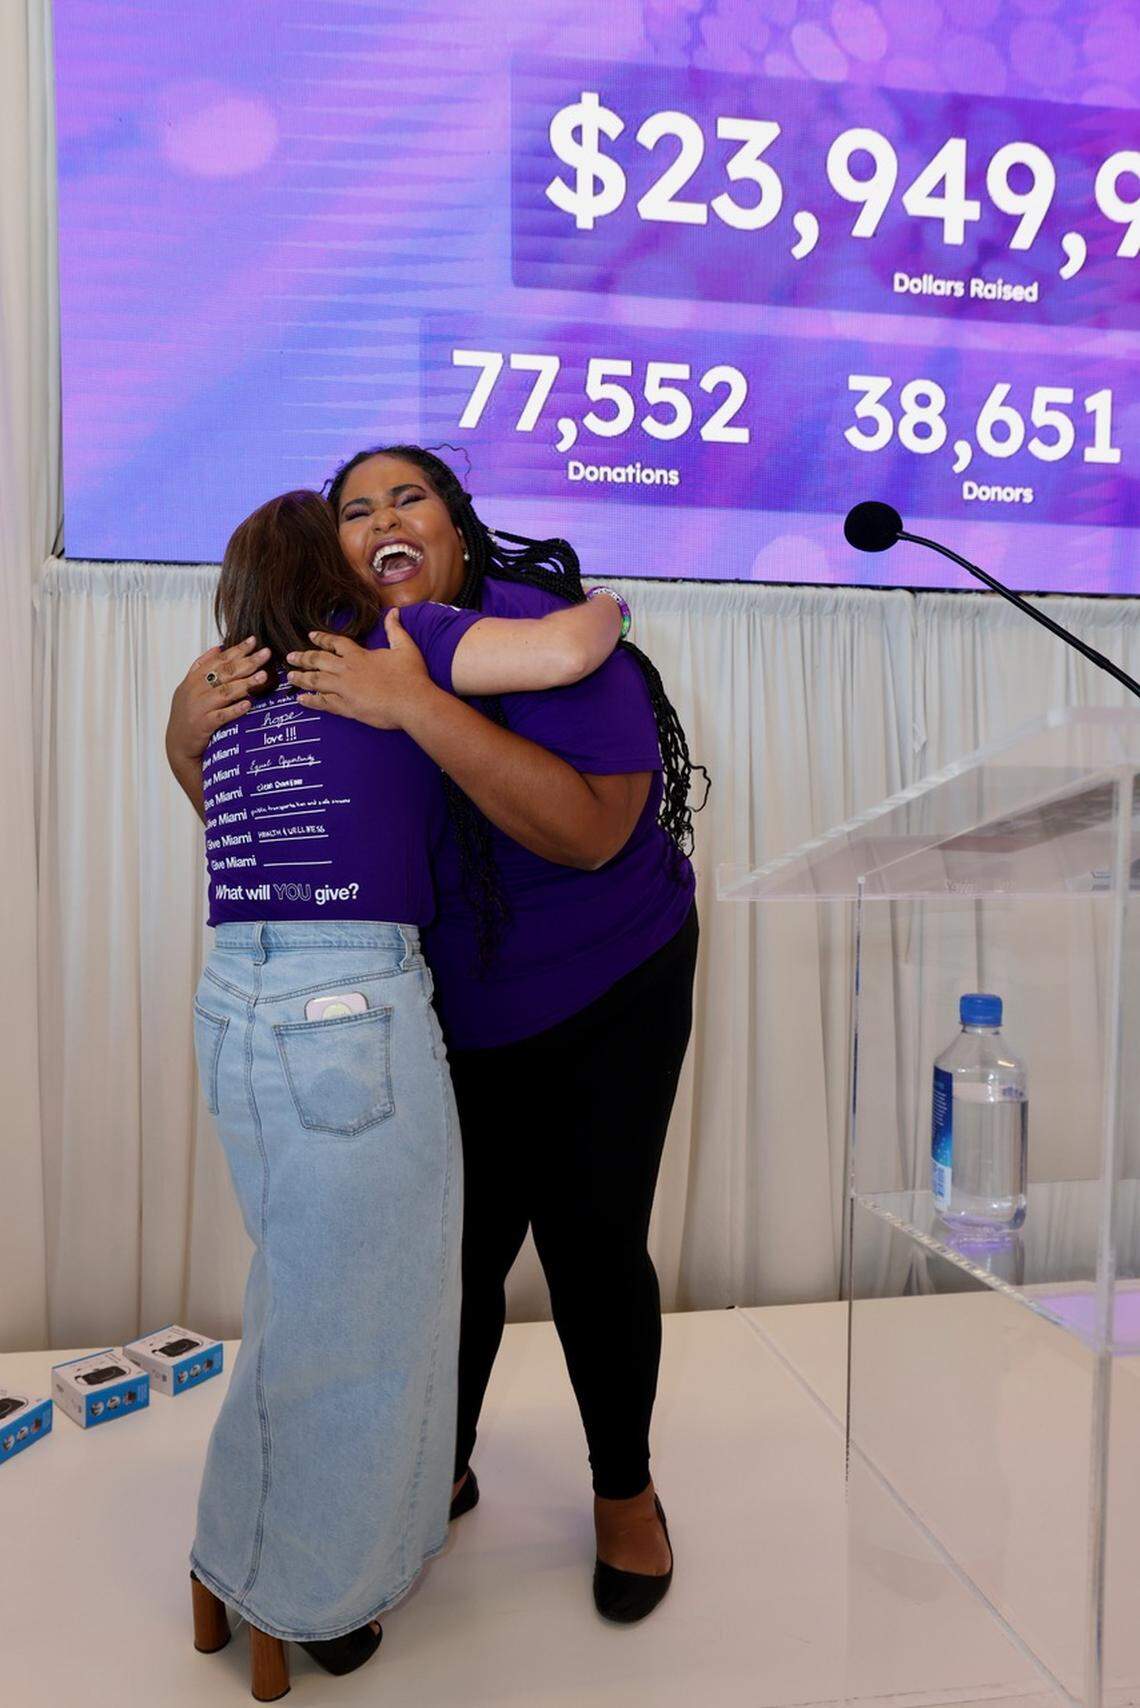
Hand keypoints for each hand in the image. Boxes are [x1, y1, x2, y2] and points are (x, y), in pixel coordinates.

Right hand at [166, 637, 269, 764]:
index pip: (218, 660)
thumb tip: (218, 647)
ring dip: (245, 683)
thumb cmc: (188, 715)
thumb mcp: (189, 688)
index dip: (236, 650)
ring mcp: (198, 708)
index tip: (254, 640)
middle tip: (266, 653)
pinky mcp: (202, 726)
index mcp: (194, 680)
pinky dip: (234, 710)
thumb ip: (201, 667)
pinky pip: (221, 716)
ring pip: (224, 692)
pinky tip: (248, 704)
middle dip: (247, 662)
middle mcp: (195, 691)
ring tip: (263, 676)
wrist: (178, 745)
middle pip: (224, 673)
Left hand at [286, 610, 433, 729]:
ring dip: (301, 678)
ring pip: (315, 681)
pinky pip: (323, 703)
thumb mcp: (405, 647)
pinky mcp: (346, 707)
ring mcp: (344, 689)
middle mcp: (347, 670)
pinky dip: (311, 701)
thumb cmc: (411, 676)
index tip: (310, 636)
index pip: (335, 643)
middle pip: (318, 661)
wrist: (412, 703)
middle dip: (303, 658)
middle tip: (290, 657)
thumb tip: (393, 611)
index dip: (321, 638)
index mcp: (359, 655)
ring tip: (290, 677)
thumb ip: (395, 629)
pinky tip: (301, 699)